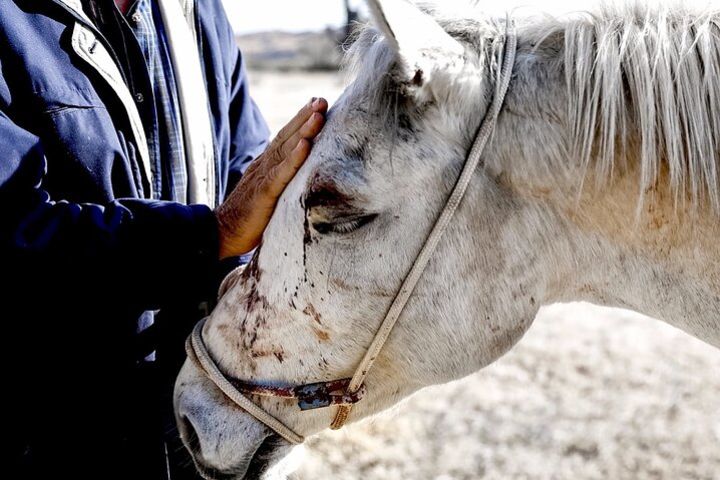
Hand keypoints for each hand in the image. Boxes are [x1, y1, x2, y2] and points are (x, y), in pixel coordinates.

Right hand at [216, 98, 327, 257]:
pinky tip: (305, 146)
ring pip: (285, 149)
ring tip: (319, 114)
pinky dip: (294, 158)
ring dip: (304, 130)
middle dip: (304, 117)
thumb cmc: (249, 219)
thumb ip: (282, 183)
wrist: (221, 234)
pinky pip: (281, 173)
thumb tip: (303, 177)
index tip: (316, 105)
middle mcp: (263, 166)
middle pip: (286, 136)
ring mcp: (262, 177)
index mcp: (265, 166)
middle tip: (321, 100)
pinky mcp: (263, 193)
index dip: (300, 121)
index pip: (284, 139)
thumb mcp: (269, 195)